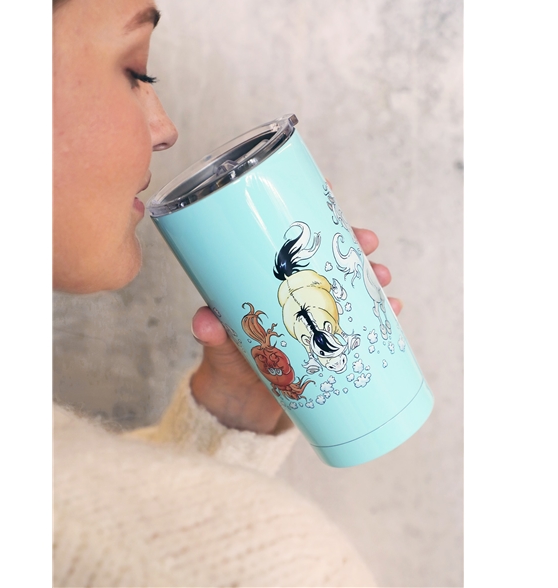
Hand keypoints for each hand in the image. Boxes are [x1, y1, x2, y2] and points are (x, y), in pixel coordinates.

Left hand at [190, 227, 401, 433]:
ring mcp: (315, 317)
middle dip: (354, 243)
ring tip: (384, 277)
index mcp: (265, 284)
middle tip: (369, 242)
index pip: (290, 240)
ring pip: (350, 286)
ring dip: (373, 275)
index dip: (312, 213)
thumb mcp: (218, 349)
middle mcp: (294, 294)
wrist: (242, 409)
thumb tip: (206, 323)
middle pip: (328, 257)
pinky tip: (394, 308)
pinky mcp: (329, 342)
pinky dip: (380, 313)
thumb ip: (210, 336)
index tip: (330, 189)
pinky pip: (360, 322)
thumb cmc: (226, 369)